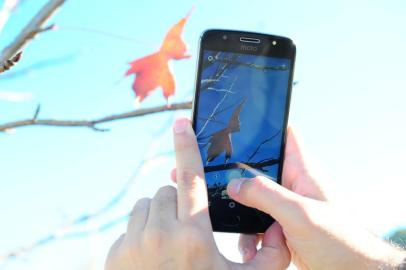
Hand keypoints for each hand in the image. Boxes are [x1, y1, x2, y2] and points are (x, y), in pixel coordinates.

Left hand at [105, 118, 289, 269]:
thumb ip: (270, 256)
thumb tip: (280, 229)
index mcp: (193, 237)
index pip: (190, 178)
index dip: (187, 146)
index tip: (181, 121)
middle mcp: (158, 235)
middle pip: (167, 193)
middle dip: (179, 203)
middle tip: (189, 227)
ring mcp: (131, 245)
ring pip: (146, 206)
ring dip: (159, 215)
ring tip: (171, 241)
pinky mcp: (114, 256)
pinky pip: (129, 228)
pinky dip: (141, 233)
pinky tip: (153, 257)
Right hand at [229, 128, 405, 269]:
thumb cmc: (339, 242)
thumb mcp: (300, 214)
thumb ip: (266, 196)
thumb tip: (234, 184)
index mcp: (302, 171)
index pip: (285, 135)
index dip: (266, 125)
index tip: (242, 126)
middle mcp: (292, 184)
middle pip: (260, 167)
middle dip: (241, 175)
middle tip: (226, 183)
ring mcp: (285, 206)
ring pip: (253, 197)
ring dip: (244, 210)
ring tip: (245, 225)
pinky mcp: (280, 225)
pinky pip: (256, 221)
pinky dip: (250, 232)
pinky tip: (254, 245)